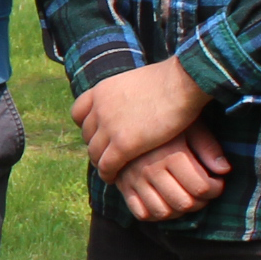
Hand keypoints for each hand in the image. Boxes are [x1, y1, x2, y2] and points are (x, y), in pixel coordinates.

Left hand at [72, 57, 209, 180]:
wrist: (182, 83)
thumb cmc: (171, 80)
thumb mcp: (137, 81)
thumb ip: (127, 93)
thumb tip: (133, 99)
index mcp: (101, 90)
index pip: (78, 113)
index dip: (86, 125)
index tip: (96, 133)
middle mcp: (99, 108)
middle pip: (87, 135)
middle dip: (95, 145)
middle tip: (106, 155)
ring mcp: (109, 127)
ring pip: (94, 153)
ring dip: (100, 163)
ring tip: (109, 170)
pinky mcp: (122, 145)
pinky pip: (106, 165)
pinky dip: (107, 174)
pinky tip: (113, 178)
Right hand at [113, 127, 230, 221]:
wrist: (128, 114)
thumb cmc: (166, 120)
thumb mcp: (191, 127)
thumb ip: (208, 147)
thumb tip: (224, 170)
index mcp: (171, 155)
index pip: (201, 187)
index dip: (216, 189)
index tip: (217, 183)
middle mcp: (150, 169)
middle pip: (184, 203)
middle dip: (201, 203)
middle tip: (204, 193)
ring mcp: (133, 179)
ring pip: (162, 212)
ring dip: (180, 212)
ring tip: (186, 199)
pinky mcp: (122, 186)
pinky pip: (140, 213)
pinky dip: (155, 215)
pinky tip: (165, 203)